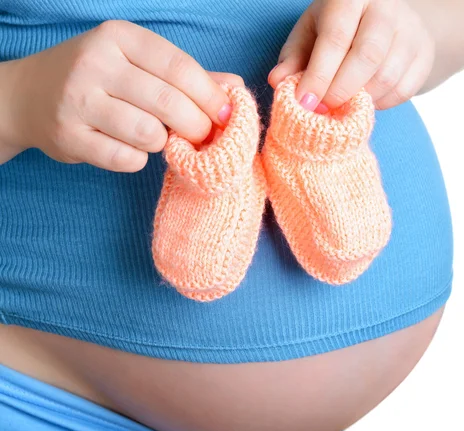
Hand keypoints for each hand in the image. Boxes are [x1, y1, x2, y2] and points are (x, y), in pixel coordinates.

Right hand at [6, 20, 242, 171]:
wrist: (28, 95)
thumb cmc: (98, 79)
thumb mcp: (137, 63)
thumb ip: (186, 76)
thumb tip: (234, 86)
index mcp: (119, 37)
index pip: (180, 67)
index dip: (210, 95)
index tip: (226, 114)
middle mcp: (95, 63)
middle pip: (168, 102)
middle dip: (197, 125)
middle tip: (202, 135)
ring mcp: (77, 99)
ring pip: (148, 133)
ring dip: (164, 142)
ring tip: (159, 138)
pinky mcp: (68, 136)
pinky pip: (124, 159)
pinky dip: (138, 159)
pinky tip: (132, 149)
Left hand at [268, 0, 434, 111]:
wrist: (386, 20)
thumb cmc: (338, 28)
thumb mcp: (310, 34)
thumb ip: (293, 58)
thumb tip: (277, 81)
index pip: (336, 37)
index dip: (318, 75)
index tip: (304, 102)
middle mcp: (386, 7)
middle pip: (367, 56)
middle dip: (340, 91)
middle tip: (322, 110)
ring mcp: (411, 30)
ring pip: (387, 77)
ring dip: (359, 100)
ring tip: (341, 105)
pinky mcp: (425, 54)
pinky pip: (403, 90)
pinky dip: (380, 104)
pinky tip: (365, 100)